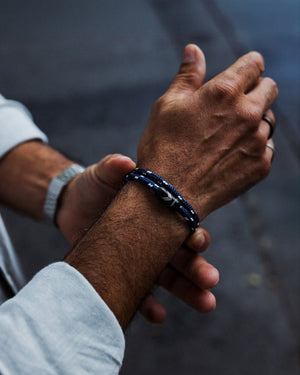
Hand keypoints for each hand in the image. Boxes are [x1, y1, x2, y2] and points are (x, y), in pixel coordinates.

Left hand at [56, 154, 217, 322]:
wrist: (72, 204)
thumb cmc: (94, 185)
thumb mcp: (103, 173)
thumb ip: (113, 167)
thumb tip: (126, 163)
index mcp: (158, 212)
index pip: (182, 224)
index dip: (193, 232)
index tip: (197, 241)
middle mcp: (156, 237)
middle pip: (183, 254)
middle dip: (198, 267)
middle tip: (211, 281)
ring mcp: (142, 256)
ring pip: (170, 276)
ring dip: (188, 291)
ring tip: (206, 305)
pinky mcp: (124, 272)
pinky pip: (140, 291)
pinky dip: (149, 304)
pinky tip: (159, 314)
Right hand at [138, 45, 277, 218]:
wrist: (170, 195)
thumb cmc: (163, 148)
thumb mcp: (168, 105)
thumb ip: (187, 75)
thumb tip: (194, 50)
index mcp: (225, 91)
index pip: (254, 63)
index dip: (248, 66)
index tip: (242, 74)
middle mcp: (248, 113)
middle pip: (270, 88)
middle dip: (256, 91)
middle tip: (234, 105)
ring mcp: (257, 141)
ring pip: (269, 121)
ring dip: (254, 122)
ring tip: (228, 136)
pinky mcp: (260, 165)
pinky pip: (267, 148)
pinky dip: (254, 147)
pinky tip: (231, 156)